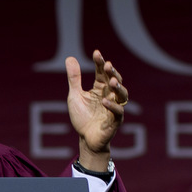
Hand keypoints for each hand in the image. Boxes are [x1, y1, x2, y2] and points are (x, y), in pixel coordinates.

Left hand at [64, 49, 127, 170]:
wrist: (85, 139)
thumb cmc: (82, 117)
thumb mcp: (75, 96)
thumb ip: (74, 79)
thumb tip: (70, 57)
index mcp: (100, 88)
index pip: (102, 72)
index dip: (100, 63)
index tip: (97, 53)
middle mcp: (110, 95)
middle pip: (115, 80)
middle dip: (112, 72)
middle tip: (108, 65)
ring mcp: (114, 107)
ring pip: (122, 95)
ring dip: (118, 87)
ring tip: (112, 81)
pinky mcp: (115, 121)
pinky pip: (118, 112)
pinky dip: (112, 106)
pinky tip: (104, 101)